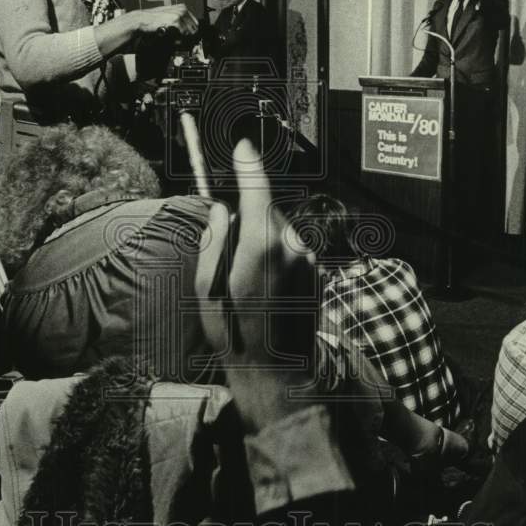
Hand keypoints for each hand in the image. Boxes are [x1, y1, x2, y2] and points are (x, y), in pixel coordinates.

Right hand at [135, 4, 198, 37]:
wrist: (141, 21)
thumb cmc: (153, 22)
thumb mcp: (169, 20)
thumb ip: (181, 25)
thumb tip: (191, 36)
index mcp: (182, 8)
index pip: (196, 24)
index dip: (192, 35)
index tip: (187, 41)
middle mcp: (183, 9)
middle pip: (195, 29)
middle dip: (188, 39)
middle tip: (179, 43)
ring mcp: (180, 14)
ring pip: (191, 34)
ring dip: (183, 41)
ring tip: (173, 41)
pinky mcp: (176, 21)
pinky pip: (184, 36)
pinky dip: (179, 41)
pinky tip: (171, 40)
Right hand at [194, 140, 321, 432]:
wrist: (280, 378)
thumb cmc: (235, 337)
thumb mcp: (207, 291)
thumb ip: (213, 242)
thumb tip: (221, 210)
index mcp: (261, 248)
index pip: (257, 190)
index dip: (249, 165)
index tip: (241, 147)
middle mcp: (292, 247)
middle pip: (267, 210)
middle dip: (248, 216)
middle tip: (230, 252)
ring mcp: (309, 260)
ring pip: (280, 230)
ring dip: (263, 241)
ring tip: (248, 282)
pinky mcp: (318, 273)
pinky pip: (292, 249)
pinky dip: (277, 256)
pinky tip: (267, 289)